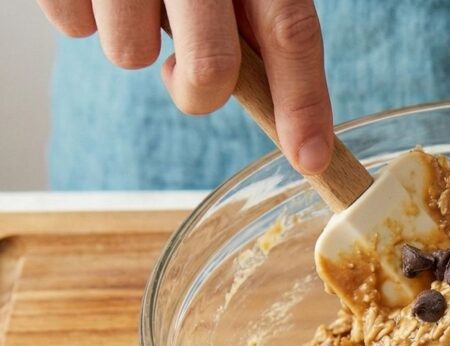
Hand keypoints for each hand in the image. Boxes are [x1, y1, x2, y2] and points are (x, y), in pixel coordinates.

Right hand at [37, 0, 333, 174]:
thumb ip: (258, 20)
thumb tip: (284, 108)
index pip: (291, 32)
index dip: (304, 102)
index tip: (309, 158)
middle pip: (211, 66)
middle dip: (200, 92)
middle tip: (186, 74)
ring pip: (131, 53)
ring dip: (134, 42)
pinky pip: (74, 26)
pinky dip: (85, 17)